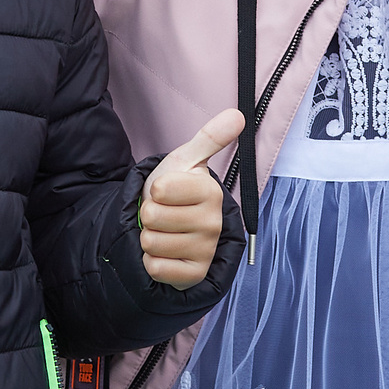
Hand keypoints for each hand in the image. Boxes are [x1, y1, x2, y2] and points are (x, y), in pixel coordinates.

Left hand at [139, 109, 244, 287]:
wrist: (174, 230)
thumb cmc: (175, 193)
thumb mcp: (186, 162)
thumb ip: (210, 138)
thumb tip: (238, 114)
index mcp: (210, 192)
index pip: (159, 190)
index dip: (153, 191)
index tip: (165, 193)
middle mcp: (213, 222)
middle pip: (152, 217)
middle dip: (149, 216)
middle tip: (164, 215)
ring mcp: (206, 250)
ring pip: (152, 244)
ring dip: (150, 239)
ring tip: (164, 233)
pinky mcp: (195, 274)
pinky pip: (157, 268)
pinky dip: (152, 262)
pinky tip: (166, 254)